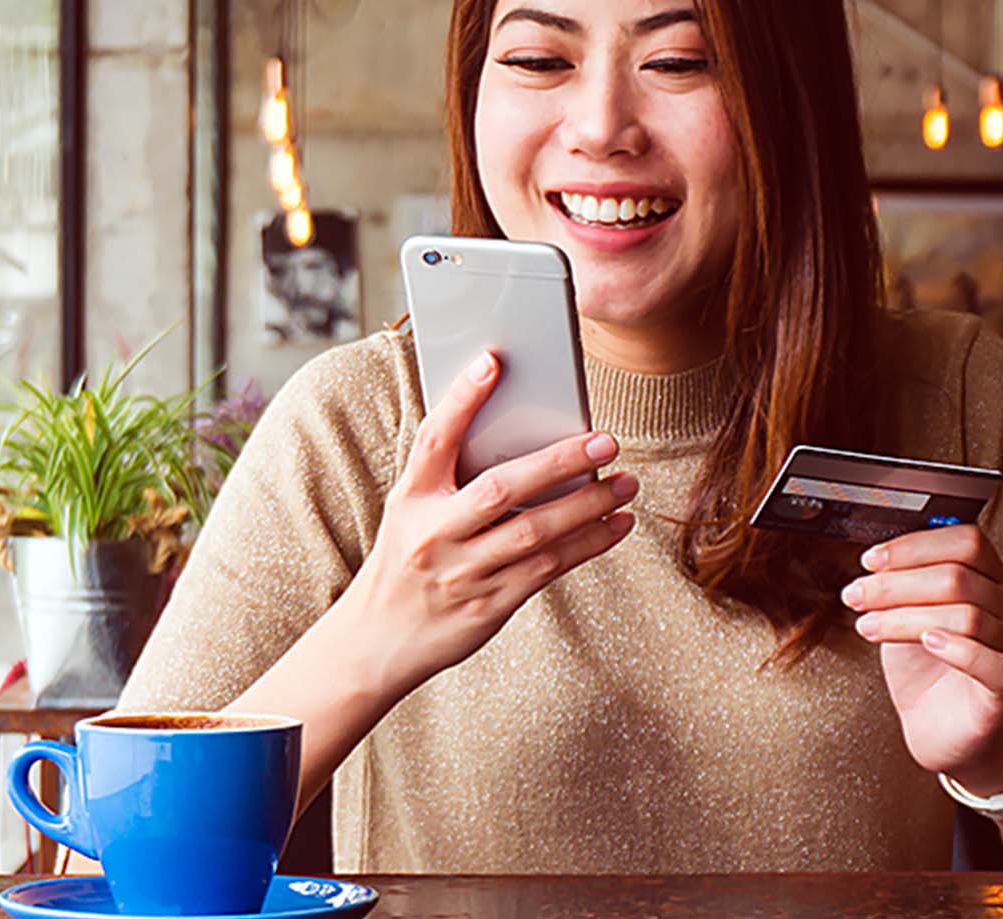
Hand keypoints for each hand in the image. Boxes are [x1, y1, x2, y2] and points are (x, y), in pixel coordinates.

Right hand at [337, 352, 637, 698]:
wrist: (376, 640)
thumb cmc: (406, 561)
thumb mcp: (411, 513)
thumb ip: (452, 479)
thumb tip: (522, 434)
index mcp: (410, 499)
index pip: (435, 440)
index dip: (462, 399)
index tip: (493, 361)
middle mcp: (434, 533)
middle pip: (501, 488)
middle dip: (559, 461)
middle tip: (606, 441)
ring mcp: (462, 572)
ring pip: (535, 532)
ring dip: (588, 506)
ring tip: (625, 483)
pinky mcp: (489, 604)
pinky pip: (548, 568)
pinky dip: (588, 544)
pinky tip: (615, 525)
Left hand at [842, 524, 1002, 792]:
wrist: (939, 727)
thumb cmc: (926, 667)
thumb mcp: (907, 614)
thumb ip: (902, 584)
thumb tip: (875, 562)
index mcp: (991, 577)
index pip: (965, 541)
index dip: (914, 546)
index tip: (871, 560)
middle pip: (958, 577)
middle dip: (897, 584)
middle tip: (857, 595)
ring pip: (965, 615)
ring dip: (906, 617)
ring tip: (869, 626)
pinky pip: (988, 659)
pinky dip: (953, 647)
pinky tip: (926, 643)